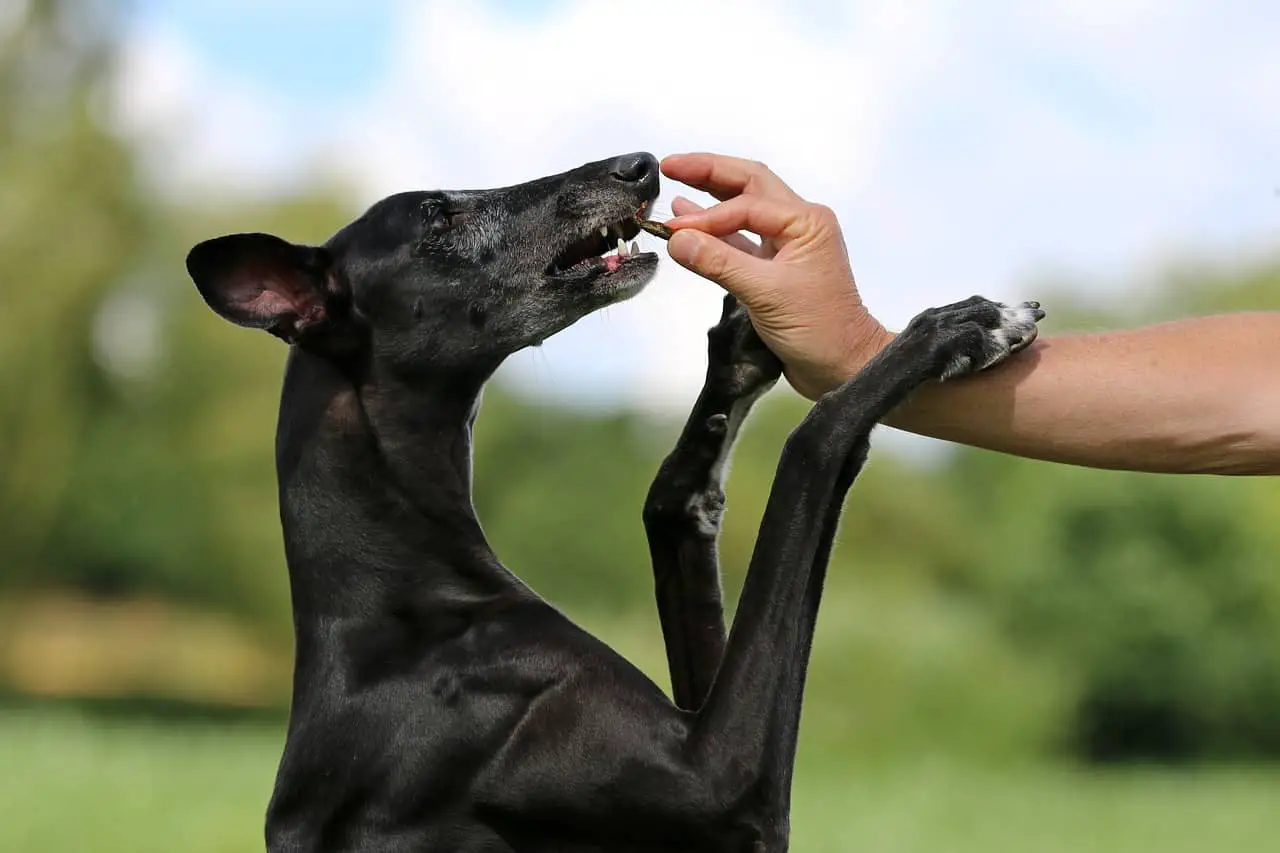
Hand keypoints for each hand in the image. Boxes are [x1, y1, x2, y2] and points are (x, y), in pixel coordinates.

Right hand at [660, 153, 890, 398]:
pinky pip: (740, 240)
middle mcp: (799, 225)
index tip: (673, 230)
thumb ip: (719, 262)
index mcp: (806, 221)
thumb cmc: (819, 330)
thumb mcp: (766, 293)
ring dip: (710, 199)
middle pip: (748, 185)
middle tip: (670, 165)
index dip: (706, 216)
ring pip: (743, 209)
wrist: (843, 367)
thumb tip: (676, 239)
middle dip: (709, 173)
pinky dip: (714, 233)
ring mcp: (787, 246)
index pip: (746, 204)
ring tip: (675, 185)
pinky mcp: (774, 270)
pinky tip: (690, 226)